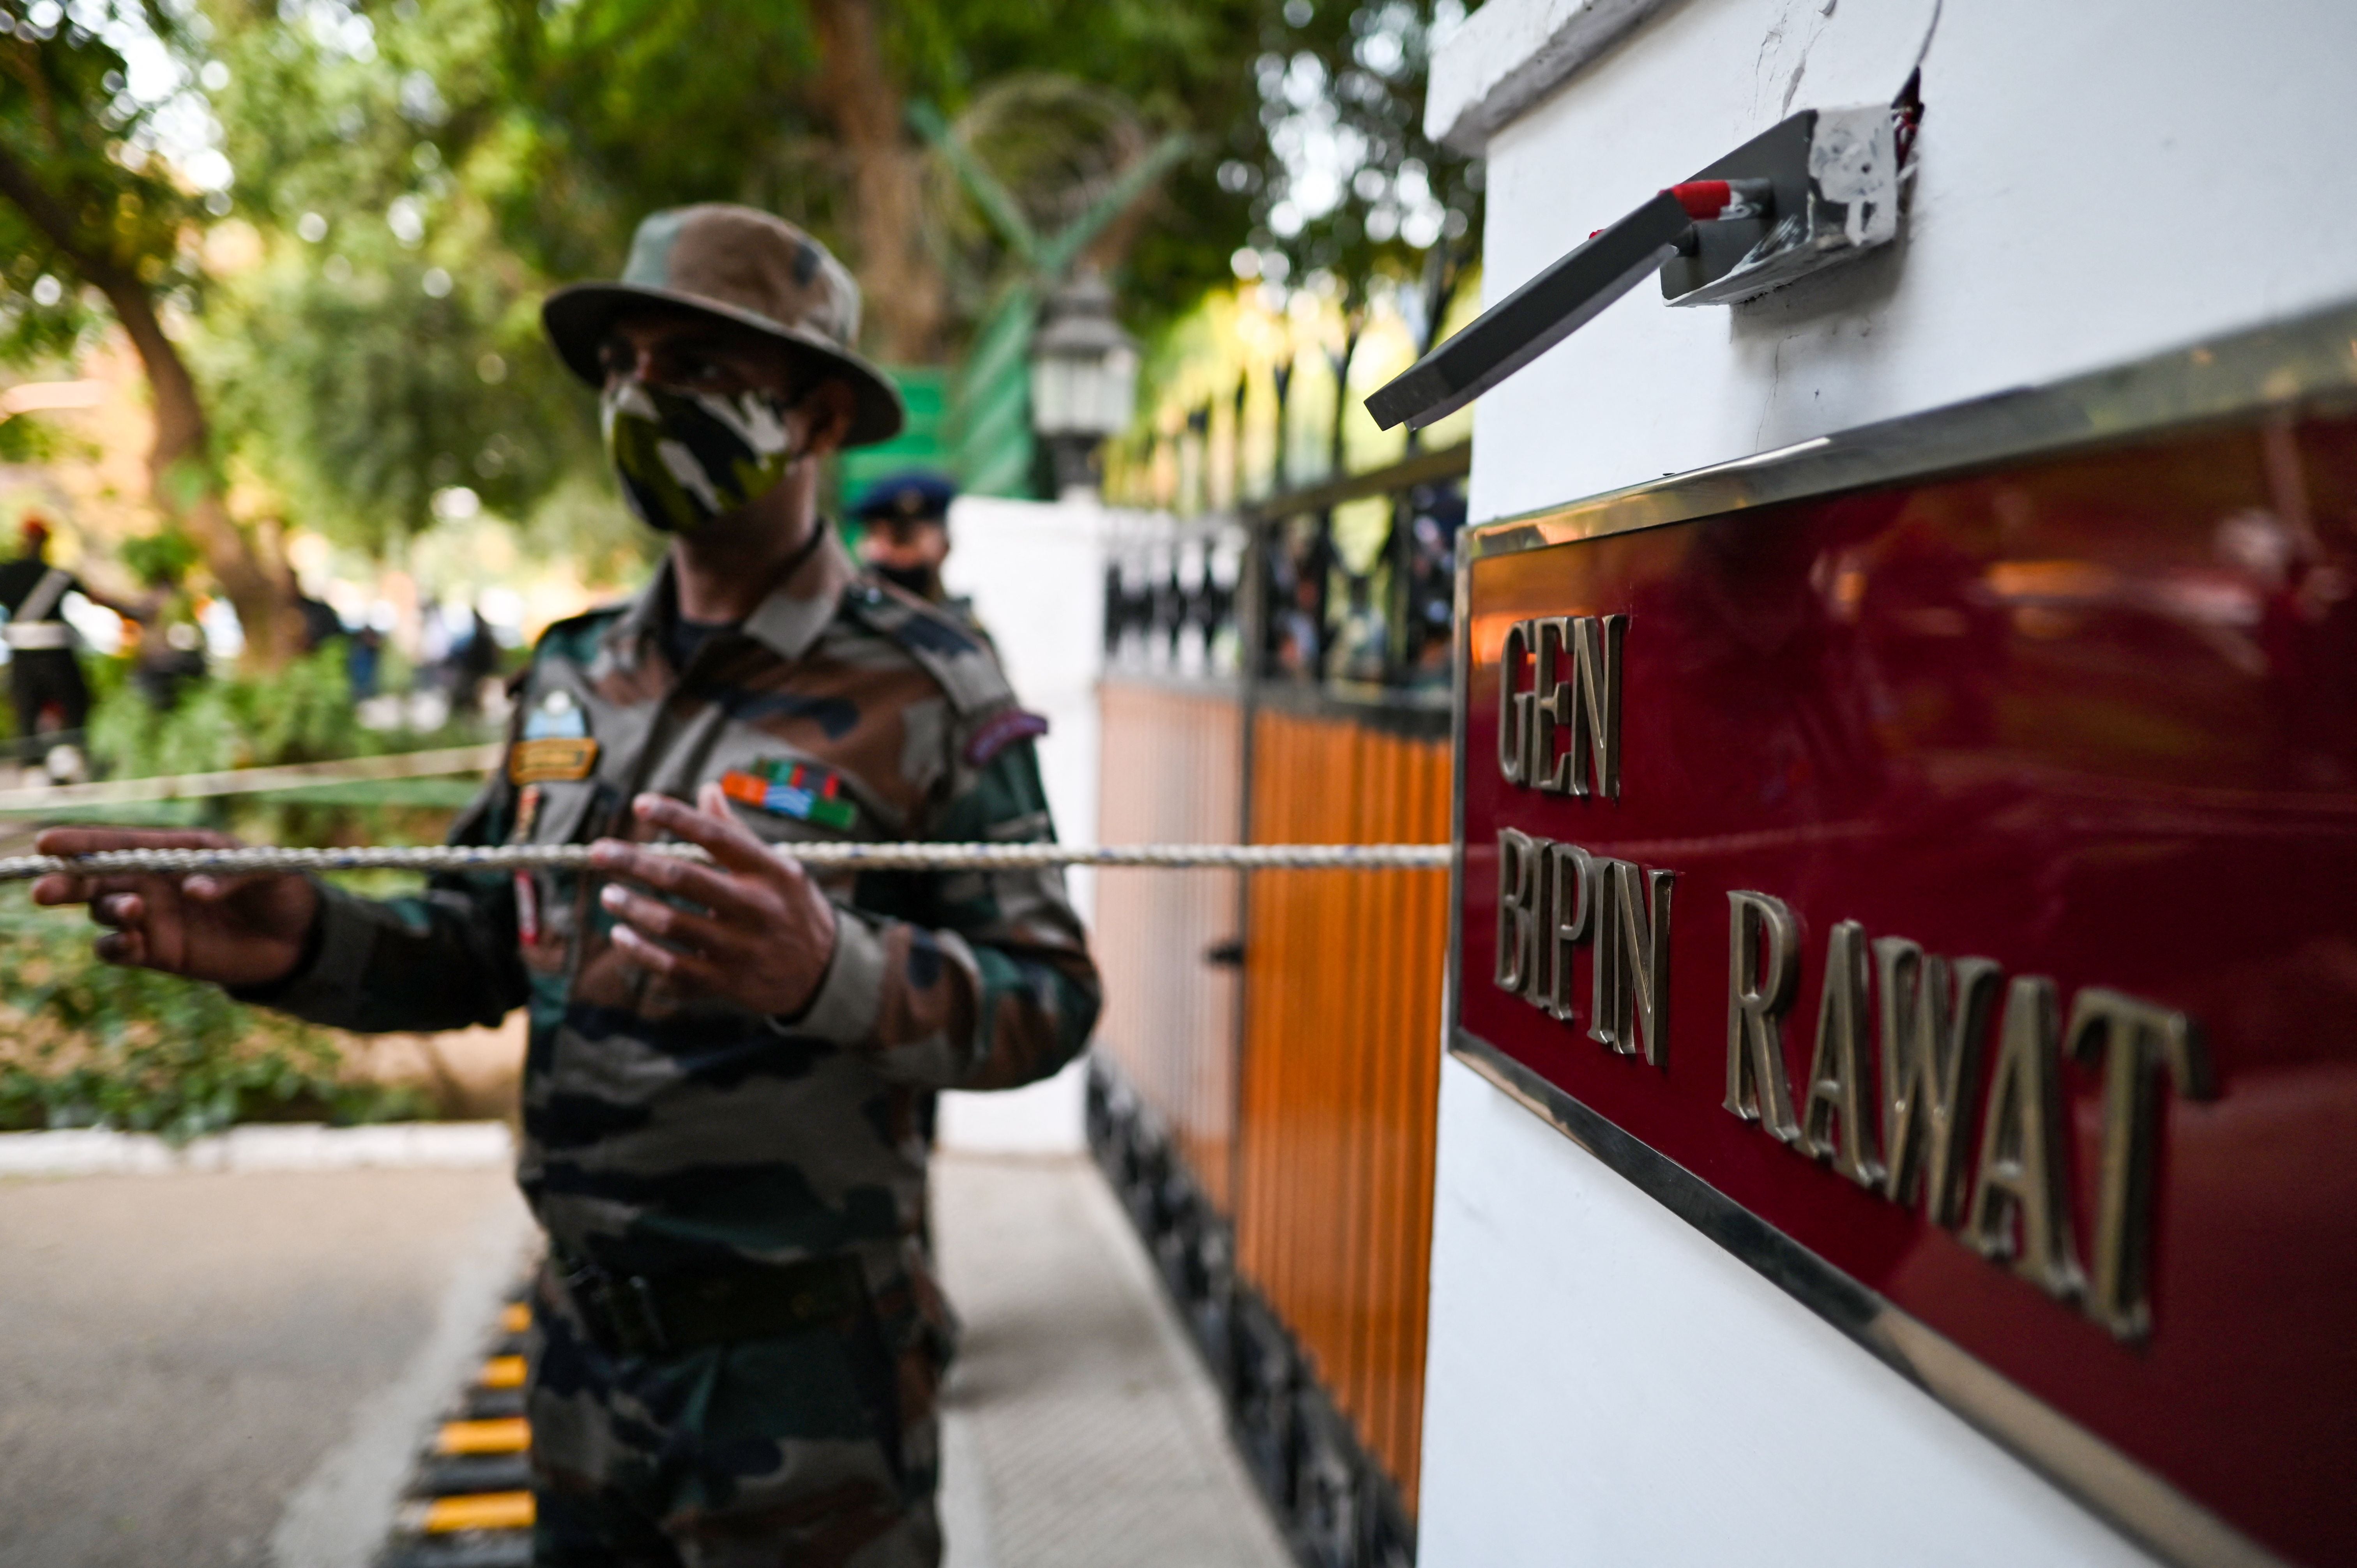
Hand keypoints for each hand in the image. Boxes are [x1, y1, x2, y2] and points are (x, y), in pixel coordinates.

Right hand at [28, 827, 320, 988]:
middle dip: (66, 881)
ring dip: (107, 910)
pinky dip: (115, 947)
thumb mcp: (269, 871)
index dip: (82, 842)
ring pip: (103, 911)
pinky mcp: (158, 952)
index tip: (48, 844)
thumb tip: (193, 889)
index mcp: (173, 851)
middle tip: (47, 888)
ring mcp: (151, 918)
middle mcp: (152, 882)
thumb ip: (232, 874)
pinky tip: (131, 943)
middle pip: (94, 878)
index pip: (119, 843)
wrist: (298, 938)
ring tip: (135, 910)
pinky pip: (118, 950)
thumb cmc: (281, 890)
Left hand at [589, 786, 838, 1016]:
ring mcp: (741, 948)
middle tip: (597, 851)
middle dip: (634, 862)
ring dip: (632, 907)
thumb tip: (707, 789)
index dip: (676, 817)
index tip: (640, 803)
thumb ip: (737, 833)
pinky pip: (673, 968)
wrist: (824, 973)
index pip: (718, 836)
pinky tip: (620, 936)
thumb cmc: (791, 908)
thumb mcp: (779, 867)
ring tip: (608, 894)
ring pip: (672, 925)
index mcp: (770, 871)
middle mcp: (757, 907)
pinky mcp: (726, 982)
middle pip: (684, 879)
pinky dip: (641, 952)